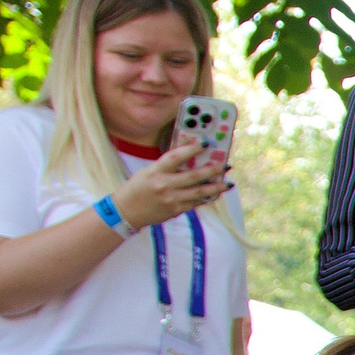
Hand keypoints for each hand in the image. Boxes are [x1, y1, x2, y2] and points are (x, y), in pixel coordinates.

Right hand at [113, 143, 234, 229]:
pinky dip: (207, 198)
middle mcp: (164, 185)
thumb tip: (190, 157)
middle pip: (193, 176)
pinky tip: (216, 193)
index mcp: (155, 171)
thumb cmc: (136, 188)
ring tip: (229, 183)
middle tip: (226, 165)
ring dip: (216, 187)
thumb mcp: (148, 171)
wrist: (125, 211)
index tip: (206, 143)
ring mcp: (171, 199)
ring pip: (199, 192)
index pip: (175, 157)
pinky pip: (195, 203)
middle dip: (212, 170)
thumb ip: (167, 166)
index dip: (191, 149)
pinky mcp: (175, 210)